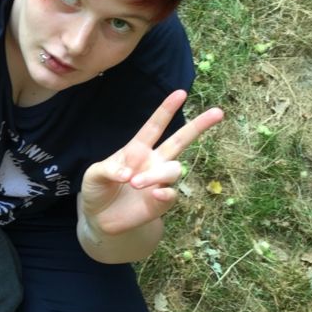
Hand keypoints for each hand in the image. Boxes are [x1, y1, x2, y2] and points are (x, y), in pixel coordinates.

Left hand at [80, 90, 223, 236]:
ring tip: (135, 183)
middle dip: (198, 126)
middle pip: (180, 141)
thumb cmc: (98, 189)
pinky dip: (165, 193)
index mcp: (136, 149)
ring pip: (173, 169)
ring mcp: (158, 182)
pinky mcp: (160, 202)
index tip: (181, 93)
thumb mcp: (93, 175)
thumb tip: (128, 174)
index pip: (154, 126)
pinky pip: (171, 194)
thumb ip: (107, 169)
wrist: (100, 218)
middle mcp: (152, 162)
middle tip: (218, 112)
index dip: (166, 110)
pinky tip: (155, 194)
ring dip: (155, 175)